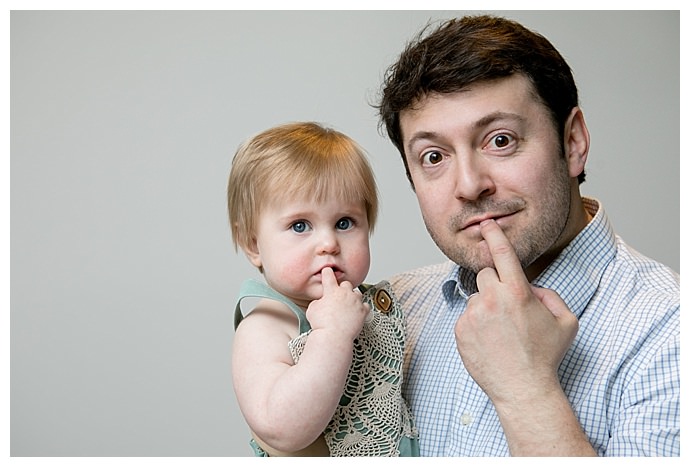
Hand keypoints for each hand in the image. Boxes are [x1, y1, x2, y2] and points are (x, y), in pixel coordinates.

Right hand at [305, 267, 368, 341]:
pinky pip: (365, 306)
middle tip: (339, 297)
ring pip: (357, 293)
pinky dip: (362, 308)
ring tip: (348, 305)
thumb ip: (318, 302)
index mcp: (332, 291)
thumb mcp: (312, 309)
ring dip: (353, 297)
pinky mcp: (363, 311)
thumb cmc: (321, 324)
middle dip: (343, 289)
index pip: (329, 276)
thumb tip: (322, 302)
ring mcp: (356, 302)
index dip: (327, 272)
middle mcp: (345, 293)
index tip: (327, 270)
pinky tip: (357, 312)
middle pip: (346, 284)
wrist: (333, 336)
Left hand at [454, 219, 578, 405]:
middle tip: (508, 308)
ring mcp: (473, 315)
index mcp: (517, 292)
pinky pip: (466, 317)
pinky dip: (476, 324)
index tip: (486, 224)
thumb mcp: (565, 321)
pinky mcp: (460, 330)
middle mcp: (492, 299)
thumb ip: (549, 295)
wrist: (523, 388)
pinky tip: (490, 342)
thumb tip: (530, 286)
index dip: (494, 235)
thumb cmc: (545, 355)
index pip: (502, 254)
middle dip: (496, 285)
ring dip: (486, 307)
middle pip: (486, 275)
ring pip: (476, 297)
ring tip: (501, 332)